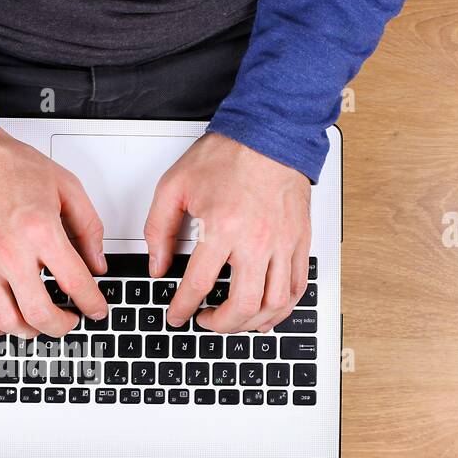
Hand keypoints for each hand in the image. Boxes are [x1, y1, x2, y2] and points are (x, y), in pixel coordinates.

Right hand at [0, 128, 108, 336]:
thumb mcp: (64, 185)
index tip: (96, 310)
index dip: (93, 304)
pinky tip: (2, 321)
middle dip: (62, 326)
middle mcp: (10, 252)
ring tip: (37, 322)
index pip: (76, 283)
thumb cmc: (6, 164)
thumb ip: (88, 227)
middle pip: (40, 314)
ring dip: (28, 331)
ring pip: (6, 321)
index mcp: (40, 230)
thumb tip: (97, 263)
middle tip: (69, 321)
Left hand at [144, 132, 310, 332]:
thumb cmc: (227, 155)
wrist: (271, 132)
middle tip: (206, 321)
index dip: (182, 309)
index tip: (176, 315)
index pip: (197, 285)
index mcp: (222, 228)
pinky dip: (282, 308)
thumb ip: (158, 229)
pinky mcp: (300, 241)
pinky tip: (267, 313)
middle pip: (242, 305)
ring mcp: (283, 243)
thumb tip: (158, 266)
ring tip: (234, 322)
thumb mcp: (175, 186)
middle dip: (220, 325)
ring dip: (251, 323)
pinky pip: (297, 287)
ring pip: (273, 304)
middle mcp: (256, 240)